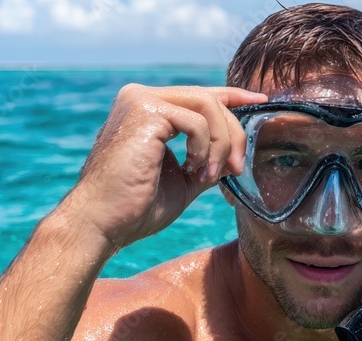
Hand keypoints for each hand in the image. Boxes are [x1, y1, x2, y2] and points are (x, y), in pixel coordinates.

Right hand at [60, 85, 266, 247]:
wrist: (102, 223)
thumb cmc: (135, 208)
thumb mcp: (183, 181)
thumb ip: (206, 162)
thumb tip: (233, 155)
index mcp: (147, 110)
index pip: (198, 95)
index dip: (233, 97)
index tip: (259, 102)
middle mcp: (141, 97)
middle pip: (209, 99)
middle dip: (233, 134)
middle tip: (236, 169)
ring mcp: (140, 100)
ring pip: (207, 106)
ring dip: (221, 144)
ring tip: (210, 174)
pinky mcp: (145, 111)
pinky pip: (197, 122)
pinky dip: (205, 148)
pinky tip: (193, 170)